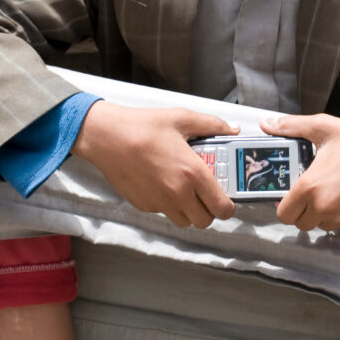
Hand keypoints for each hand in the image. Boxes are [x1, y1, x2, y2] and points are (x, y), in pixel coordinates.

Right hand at [72, 100, 238, 227]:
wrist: (107, 136)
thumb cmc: (143, 126)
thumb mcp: (182, 118)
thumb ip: (212, 125)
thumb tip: (232, 130)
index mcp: (193, 173)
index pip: (222, 208)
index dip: (229, 207)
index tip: (227, 198)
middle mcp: (178, 193)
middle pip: (205, 221)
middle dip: (209, 210)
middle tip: (206, 194)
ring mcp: (159, 202)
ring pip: (184, 221)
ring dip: (189, 211)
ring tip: (186, 189)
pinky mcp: (143, 204)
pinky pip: (163, 212)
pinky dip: (168, 205)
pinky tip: (163, 183)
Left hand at [261, 113, 339, 231]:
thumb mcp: (323, 127)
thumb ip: (291, 127)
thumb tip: (267, 124)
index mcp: (310, 187)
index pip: (284, 215)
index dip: (284, 206)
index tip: (290, 196)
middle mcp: (325, 207)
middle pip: (301, 223)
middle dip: (302, 210)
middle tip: (311, 191)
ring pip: (322, 225)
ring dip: (321, 213)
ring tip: (331, 190)